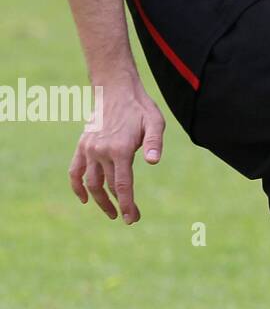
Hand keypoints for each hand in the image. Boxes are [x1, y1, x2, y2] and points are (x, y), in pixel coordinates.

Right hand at [69, 79, 165, 223]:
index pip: (122, 185)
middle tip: (129, 217)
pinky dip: (77, 186)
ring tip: (110, 212)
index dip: (127, 204)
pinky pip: (75, 171)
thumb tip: (153, 162)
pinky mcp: (82, 146)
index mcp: (120, 148)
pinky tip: (84, 198)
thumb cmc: (140, 107)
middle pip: (108, 186)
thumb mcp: (155, 121)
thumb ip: (154, 142)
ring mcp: (89, 149)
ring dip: (99, 200)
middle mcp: (101, 151)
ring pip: (91, 183)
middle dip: (118, 205)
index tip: (132, 218)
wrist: (115, 90)